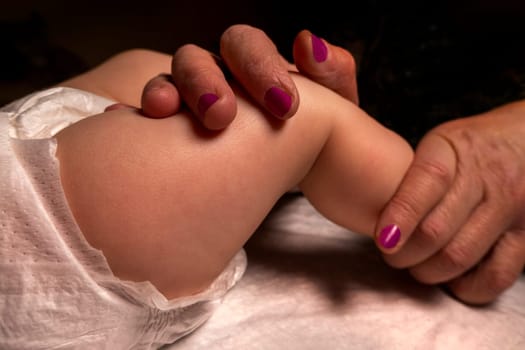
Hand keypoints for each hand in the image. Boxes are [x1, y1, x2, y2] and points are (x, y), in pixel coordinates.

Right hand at [138, 24, 357, 128]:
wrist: (298, 167)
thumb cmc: (317, 133)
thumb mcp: (337, 107)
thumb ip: (332, 74)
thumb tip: (306, 41)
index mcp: (252, 63)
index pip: (245, 44)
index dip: (260, 67)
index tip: (285, 108)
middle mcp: (217, 75)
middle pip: (197, 57)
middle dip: (205, 80)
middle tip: (221, 115)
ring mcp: (190, 102)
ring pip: (167, 82)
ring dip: (165, 92)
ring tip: (163, 111)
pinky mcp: (171, 132)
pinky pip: (146, 117)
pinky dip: (136, 116)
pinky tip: (127, 121)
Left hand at [375, 100, 524, 303]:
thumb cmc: (469, 148)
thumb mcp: (438, 144)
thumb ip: (410, 175)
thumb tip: (368, 212)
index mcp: (455, 149)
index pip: (428, 181)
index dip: (402, 214)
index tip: (383, 238)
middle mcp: (487, 176)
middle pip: (438, 229)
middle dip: (405, 253)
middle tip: (391, 254)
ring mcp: (510, 207)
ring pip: (460, 255)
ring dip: (427, 270)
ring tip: (414, 265)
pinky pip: (496, 275)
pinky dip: (465, 286)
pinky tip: (448, 278)